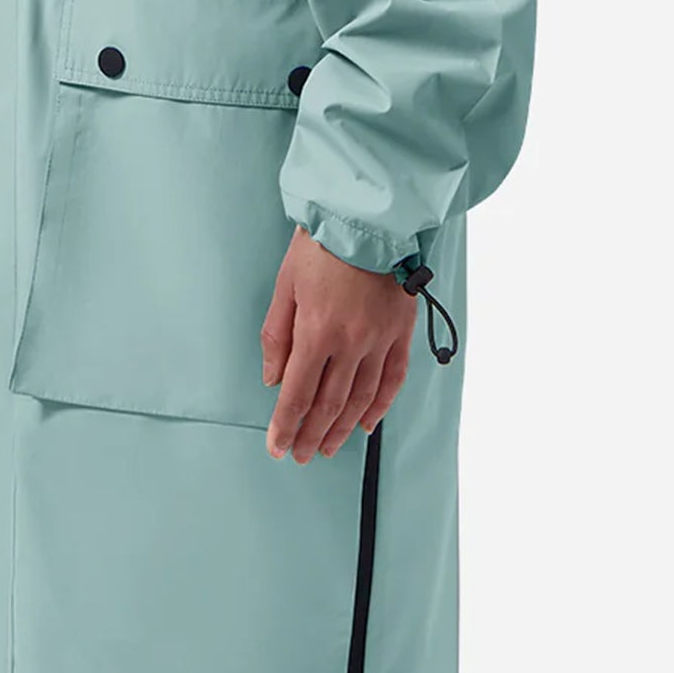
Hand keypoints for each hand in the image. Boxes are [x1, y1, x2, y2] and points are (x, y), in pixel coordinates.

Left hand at [260, 224, 417, 461]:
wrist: (366, 217)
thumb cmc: (320, 245)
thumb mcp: (285, 284)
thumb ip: (276, 335)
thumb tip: (273, 379)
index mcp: (316, 331)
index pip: (298, 393)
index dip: (286, 426)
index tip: (278, 447)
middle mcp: (350, 343)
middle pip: (329, 404)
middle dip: (311, 435)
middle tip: (301, 455)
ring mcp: (379, 340)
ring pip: (360, 399)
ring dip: (342, 429)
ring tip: (328, 448)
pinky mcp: (400, 332)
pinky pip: (393, 380)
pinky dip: (380, 407)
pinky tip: (366, 424)